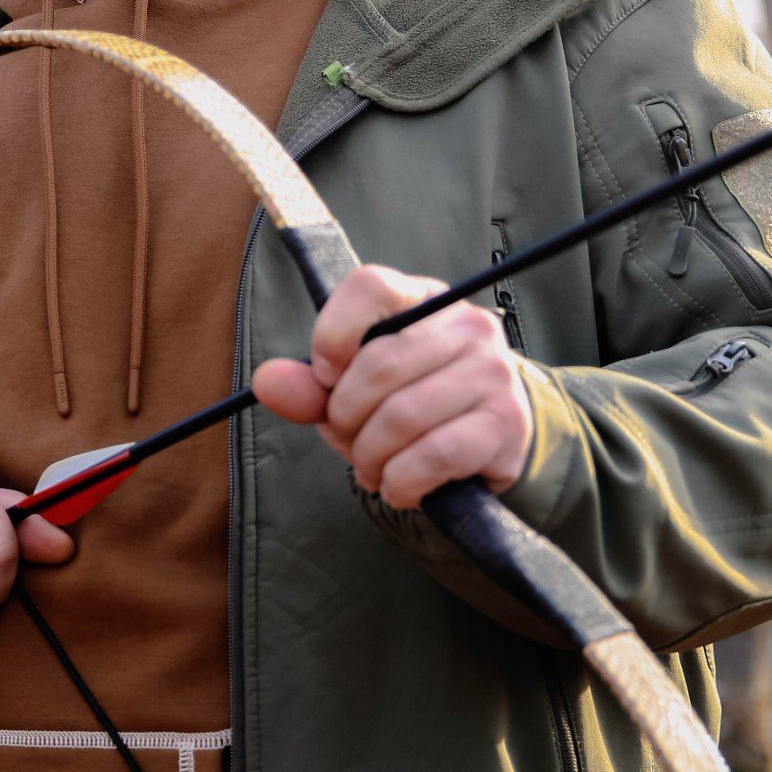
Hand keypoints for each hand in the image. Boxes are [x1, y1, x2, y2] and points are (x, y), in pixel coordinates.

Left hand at [253, 264, 534, 511]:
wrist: (491, 440)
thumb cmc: (414, 403)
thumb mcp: (357, 389)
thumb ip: (311, 386)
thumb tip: (266, 382)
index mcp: (424, 299)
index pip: (371, 287)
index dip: (334, 333)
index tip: (325, 376)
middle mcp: (467, 327)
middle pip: (379, 363)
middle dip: (346, 416)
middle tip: (349, 437)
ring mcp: (492, 373)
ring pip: (402, 416)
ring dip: (370, 457)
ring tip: (373, 468)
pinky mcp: (504, 424)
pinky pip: (432, 456)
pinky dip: (401, 481)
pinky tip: (400, 485)